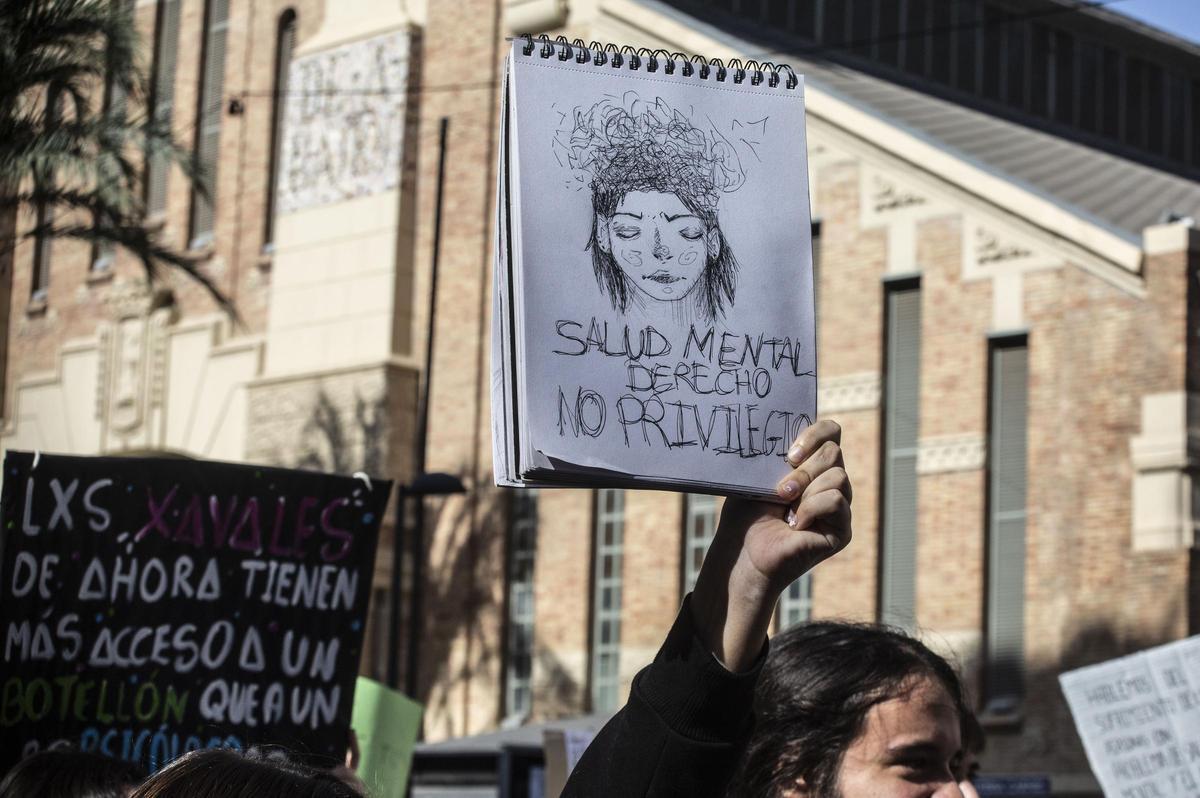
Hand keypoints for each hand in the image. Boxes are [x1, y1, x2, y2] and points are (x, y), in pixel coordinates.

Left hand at [727, 419, 852, 593]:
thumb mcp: (760, 475)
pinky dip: (812, 508)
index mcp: (812, 465)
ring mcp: (839, 507)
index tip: (790, 453)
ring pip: (838, 476)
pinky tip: (795, 524)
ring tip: (785, 506)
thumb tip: (786, 428)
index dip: (815, 434)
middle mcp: (830, 483)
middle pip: (834, 452)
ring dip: (805, 489)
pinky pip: (836, 501)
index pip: (831, 432)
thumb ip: (779, 453)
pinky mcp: (842, 530)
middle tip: (781, 489)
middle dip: (804, 468)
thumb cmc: (747, 515)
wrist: (744, 552)